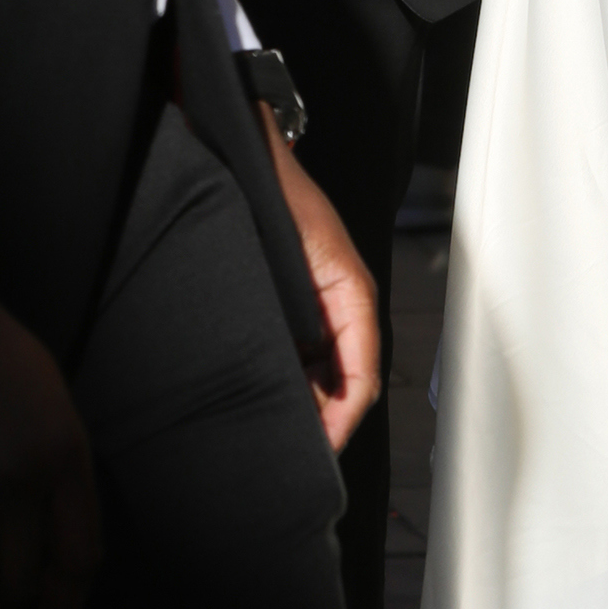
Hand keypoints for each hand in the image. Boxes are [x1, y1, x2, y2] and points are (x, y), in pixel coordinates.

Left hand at [260, 111, 380, 449]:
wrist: (245, 156)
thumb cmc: (273, 193)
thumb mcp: (295, 260)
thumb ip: (312, 319)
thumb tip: (318, 385)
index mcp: (350, 294)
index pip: (361, 376)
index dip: (343, 419)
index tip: (321, 448)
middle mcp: (337, 305)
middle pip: (344, 382)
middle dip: (325, 420)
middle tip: (292, 452)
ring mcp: (314, 307)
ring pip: (321, 374)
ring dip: (305, 405)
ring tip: (273, 431)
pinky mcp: (290, 307)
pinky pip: (298, 358)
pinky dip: (286, 382)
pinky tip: (259, 395)